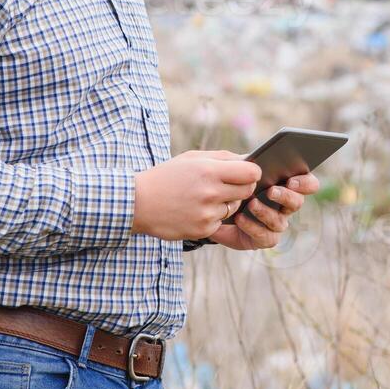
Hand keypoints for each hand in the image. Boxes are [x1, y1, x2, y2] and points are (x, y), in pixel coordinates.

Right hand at [132, 150, 261, 240]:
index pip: (251, 173)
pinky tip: (195, 210)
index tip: (246, 173)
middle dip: (241, 187)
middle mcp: (210, 193)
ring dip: (226, 203)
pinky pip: (221, 222)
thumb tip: (250, 160)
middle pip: (247, 191)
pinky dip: (213, 217)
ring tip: (204, 197)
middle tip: (227, 185)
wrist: (138, 203)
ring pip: (234, 207)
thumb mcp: (192, 158)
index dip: (251, 172)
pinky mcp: (203, 230)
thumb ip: (223, 158)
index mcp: (209, 170)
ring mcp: (207, 213)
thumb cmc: (166, 176)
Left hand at [208, 172, 320, 250]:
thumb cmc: (234, 185)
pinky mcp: (265, 238)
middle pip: (297, 202)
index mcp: (287, 185)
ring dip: (266, 212)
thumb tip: (252, 162)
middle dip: (285, 196)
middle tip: (271, 191)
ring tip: (251, 204)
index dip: (305, 183)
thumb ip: (248, 164)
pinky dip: (252, 226)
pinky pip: (265, 235)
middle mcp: (286, 206)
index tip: (291, 180)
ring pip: (280, 221)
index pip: (309, 184)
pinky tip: (240, 218)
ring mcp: (277, 223)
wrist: (217, 210)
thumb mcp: (239, 170)